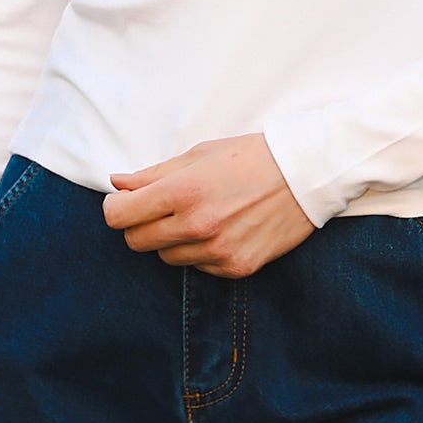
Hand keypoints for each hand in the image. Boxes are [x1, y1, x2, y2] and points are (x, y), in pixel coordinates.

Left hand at [104, 132, 315, 275]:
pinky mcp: (236, 268)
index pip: (119, 216)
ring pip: (166, 257)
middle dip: (139, 224)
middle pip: (136, 241)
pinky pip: (198, 267)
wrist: (306, 175)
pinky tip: (222, 229)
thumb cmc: (251, 157)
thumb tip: (117, 183)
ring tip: (200, 215)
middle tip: (160, 208)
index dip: (116, 208)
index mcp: (183, 191)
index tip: (124, 201)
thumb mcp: (199, 154)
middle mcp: (197, 225)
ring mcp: (217, 251)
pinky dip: (201, 252)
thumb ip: (153, 173)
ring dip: (172, 239)